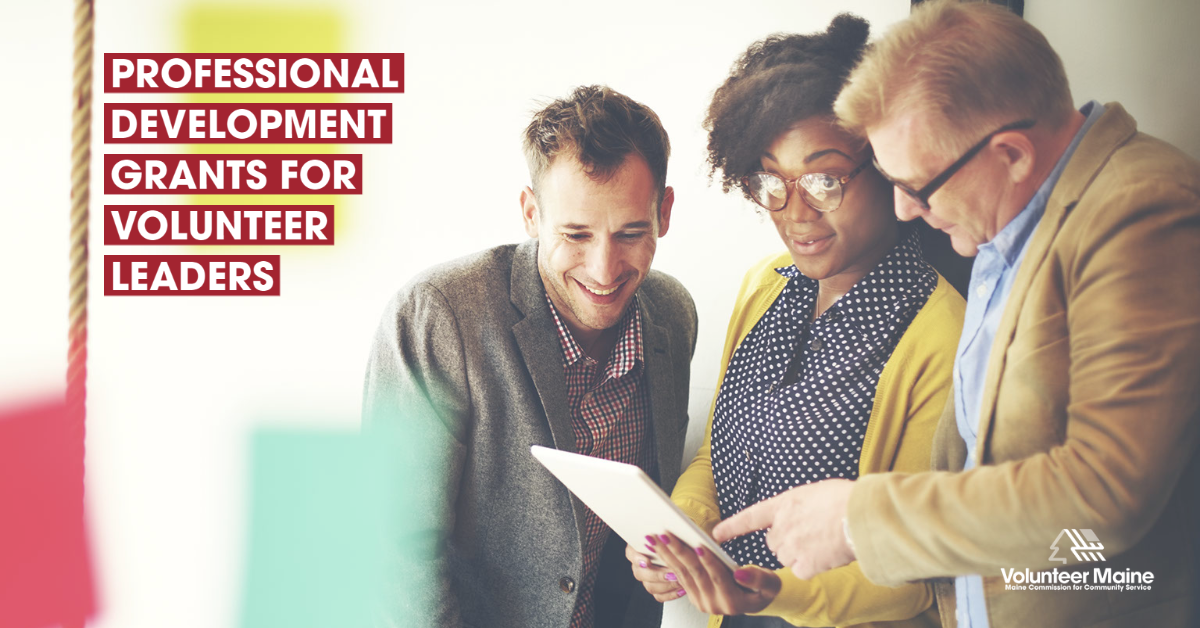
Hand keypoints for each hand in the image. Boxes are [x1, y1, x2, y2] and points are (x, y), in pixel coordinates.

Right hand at [625, 541, 685, 601]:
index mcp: (638, 548)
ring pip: (650, 587)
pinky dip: (671, 594)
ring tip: (679, 581)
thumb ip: (665, 538)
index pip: (631, 553)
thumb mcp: (669, 536)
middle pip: (640, 574)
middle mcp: (640, 564)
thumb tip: (665, 537)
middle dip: (657, 575)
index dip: (637, 559)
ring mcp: (647, 578)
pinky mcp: (656, 589)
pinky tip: (681, 589)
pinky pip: (659, 596)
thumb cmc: (675, 540)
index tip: (647, 561)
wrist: (683, 552)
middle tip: (671, 573)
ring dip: (666, 585)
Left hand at [651, 532, 780, 615]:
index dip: (709, 561)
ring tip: (655, 538)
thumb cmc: (764, 589)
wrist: (754, 601)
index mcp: (733, 602)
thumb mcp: (770, 585)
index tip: (698, 545)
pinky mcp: (694, 597)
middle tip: (666, 535)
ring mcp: (702, 603)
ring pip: (683, 575)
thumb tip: (740, 573)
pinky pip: (679, 577)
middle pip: (695, 574)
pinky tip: (659, 548)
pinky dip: (668, 561)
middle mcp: (714, 605)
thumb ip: (758, 579)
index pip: (718, 578)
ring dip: (667, 555)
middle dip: (679, 552)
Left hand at [712, 479, 855, 579]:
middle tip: (811, 533)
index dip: (732, 527)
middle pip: (774, 541)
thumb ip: (801, 506)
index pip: (750, 517)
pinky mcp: (805, 564)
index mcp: (784, 503)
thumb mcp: (816, 492)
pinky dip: (812, 567)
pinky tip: (827, 555)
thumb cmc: (847, 499)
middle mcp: (782, 525)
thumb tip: (803, 515)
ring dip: (800, 553)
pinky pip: (801, 570)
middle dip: (787, 540)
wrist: (862, 514)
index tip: (716, 534)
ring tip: (823, 541)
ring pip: (787, 557)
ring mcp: (792, 546)